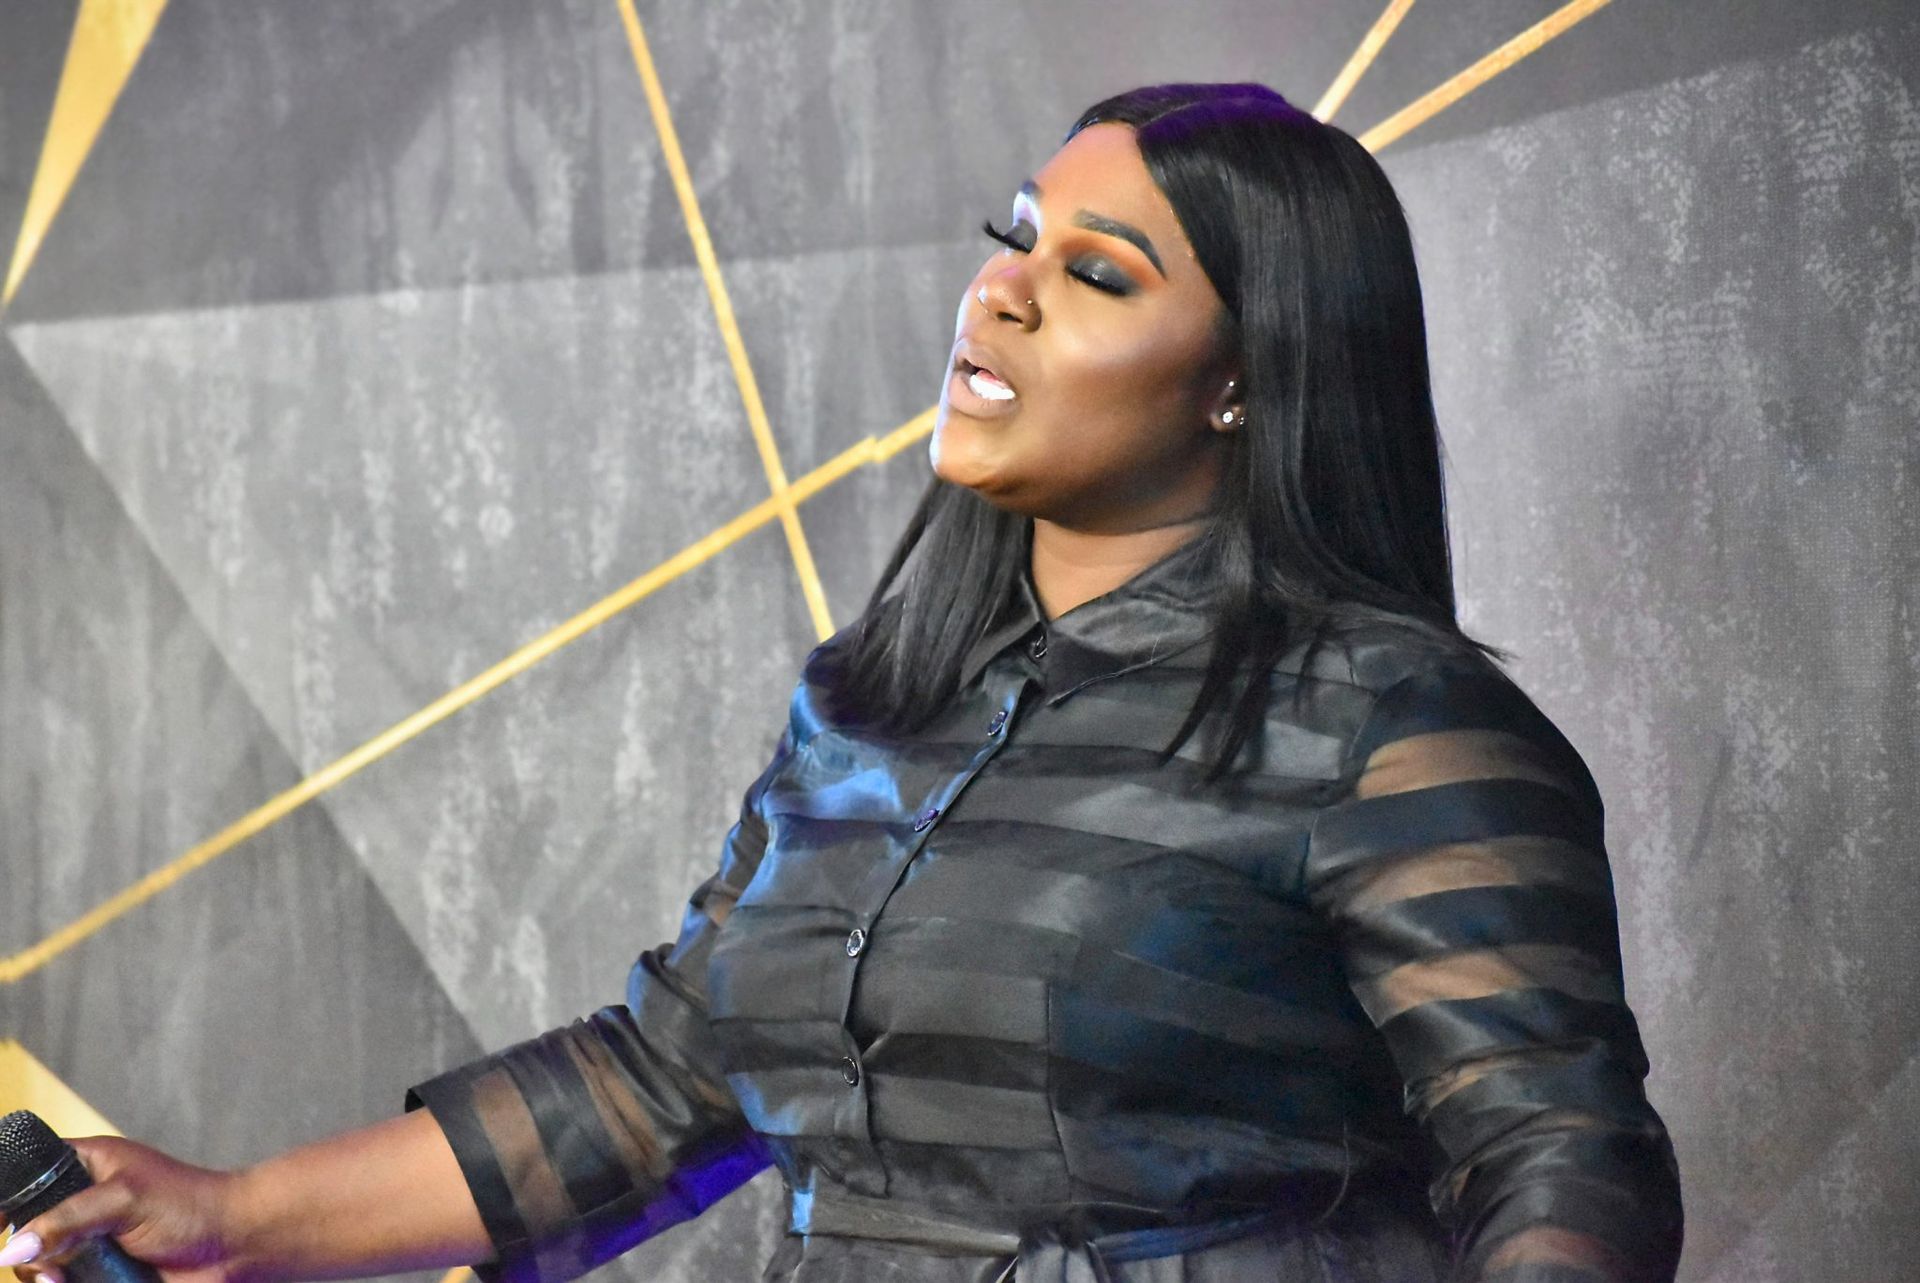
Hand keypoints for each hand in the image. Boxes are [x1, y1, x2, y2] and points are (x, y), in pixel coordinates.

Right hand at [3, 1136, 244, 1282]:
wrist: (235, 1246)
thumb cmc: (191, 1206)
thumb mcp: (125, 1200)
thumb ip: (67, 1219)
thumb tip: (13, 1249)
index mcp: (86, 1167)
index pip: (26, 1176)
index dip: (7, 1200)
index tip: (0, 1227)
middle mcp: (81, 1205)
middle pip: (24, 1231)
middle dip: (27, 1252)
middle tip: (49, 1266)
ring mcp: (89, 1242)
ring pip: (39, 1266)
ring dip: (43, 1278)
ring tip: (61, 1282)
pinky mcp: (99, 1274)